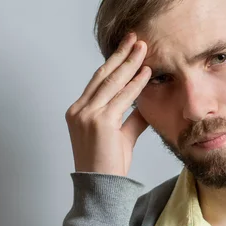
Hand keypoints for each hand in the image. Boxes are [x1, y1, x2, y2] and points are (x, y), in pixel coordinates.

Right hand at [65, 32, 151, 176]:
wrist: (101, 186)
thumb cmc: (109, 163)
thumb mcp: (122, 135)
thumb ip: (132, 117)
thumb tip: (146, 103)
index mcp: (78, 110)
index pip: (98, 79)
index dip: (114, 62)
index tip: (127, 48)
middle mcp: (79, 109)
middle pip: (103, 74)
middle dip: (122, 55)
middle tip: (136, 38)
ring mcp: (87, 115)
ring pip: (112, 82)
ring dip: (130, 63)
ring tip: (144, 48)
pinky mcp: (100, 122)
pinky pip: (122, 98)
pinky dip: (136, 84)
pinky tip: (146, 73)